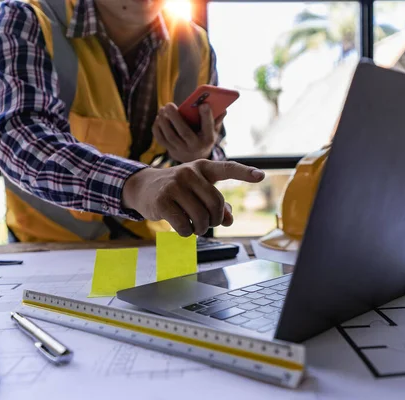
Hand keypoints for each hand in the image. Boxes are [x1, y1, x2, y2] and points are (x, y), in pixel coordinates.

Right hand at [122, 160, 264, 235]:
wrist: (143, 187)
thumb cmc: (177, 190)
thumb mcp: (197, 191)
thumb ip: (216, 204)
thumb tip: (230, 220)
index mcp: (203, 167)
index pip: (227, 168)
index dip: (245, 173)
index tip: (261, 176)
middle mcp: (189, 172)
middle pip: (216, 204)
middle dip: (215, 220)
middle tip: (207, 223)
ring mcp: (175, 185)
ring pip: (201, 217)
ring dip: (201, 229)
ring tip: (194, 227)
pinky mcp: (162, 201)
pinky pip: (185, 226)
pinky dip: (187, 233)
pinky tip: (183, 228)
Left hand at [153, 103, 224, 162]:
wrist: (194, 157)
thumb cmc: (204, 136)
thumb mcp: (213, 129)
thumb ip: (216, 119)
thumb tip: (223, 109)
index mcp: (208, 139)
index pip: (208, 127)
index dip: (206, 116)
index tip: (203, 104)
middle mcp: (195, 146)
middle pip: (184, 132)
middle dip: (176, 118)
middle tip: (169, 104)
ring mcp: (182, 150)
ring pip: (170, 136)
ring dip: (164, 122)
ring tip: (162, 109)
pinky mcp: (171, 151)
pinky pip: (161, 139)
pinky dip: (157, 128)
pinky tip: (159, 119)